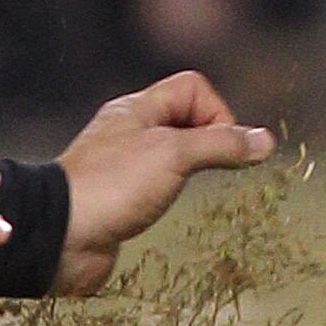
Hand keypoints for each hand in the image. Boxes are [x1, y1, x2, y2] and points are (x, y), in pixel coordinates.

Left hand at [53, 69, 275, 298]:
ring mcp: (122, 167)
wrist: (60, 236)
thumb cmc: (114, 185)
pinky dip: (172, 197)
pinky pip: (155, 188)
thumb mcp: (173, 155)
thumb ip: (221, 145)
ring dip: (191, 172)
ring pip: (171, 157)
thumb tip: (265, 140)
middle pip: (184, 120)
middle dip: (208, 142)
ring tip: (196, 191)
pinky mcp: (118, 201)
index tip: (221, 147)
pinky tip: (171, 212)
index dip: (216, 111)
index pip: (192, 88)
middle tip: (217, 170)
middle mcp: (129, 132)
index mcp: (138, 109)